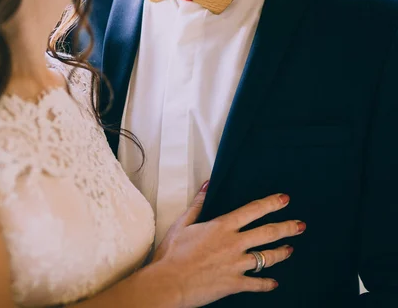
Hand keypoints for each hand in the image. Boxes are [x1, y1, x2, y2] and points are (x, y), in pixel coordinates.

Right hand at [152, 184, 304, 307]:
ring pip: (267, 257)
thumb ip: (198, 205)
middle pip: (267, 233)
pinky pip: (257, 283)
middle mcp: (234, 243)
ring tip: (290, 250)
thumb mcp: (182, 224)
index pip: (253, 210)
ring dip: (281, 253)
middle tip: (300, 225)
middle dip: (287, 228)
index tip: (285, 199)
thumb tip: (207, 185)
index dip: (271, 204)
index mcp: (222, 227)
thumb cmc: (172, 254)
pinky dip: (267, 283)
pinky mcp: (235, 284)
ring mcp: (236, 264)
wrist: (169, 282)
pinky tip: (274, 283)